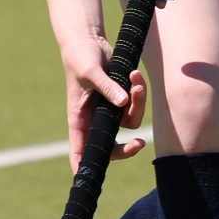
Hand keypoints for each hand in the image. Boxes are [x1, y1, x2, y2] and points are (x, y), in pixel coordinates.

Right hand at [59, 30, 147, 168]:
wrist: (89, 39)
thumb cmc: (81, 57)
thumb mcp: (91, 71)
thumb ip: (107, 88)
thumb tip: (123, 103)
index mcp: (79, 119)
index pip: (79, 150)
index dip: (83, 167)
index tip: (89, 179)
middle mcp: (94, 119)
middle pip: (111, 147)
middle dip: (126, 148)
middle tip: (139, 144)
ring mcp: (108, 110)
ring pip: (130, 122)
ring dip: (138, 103)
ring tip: (136, 80)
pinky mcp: (120, 98)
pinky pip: (136, 105)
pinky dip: (139, 91)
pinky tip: (135, 75)